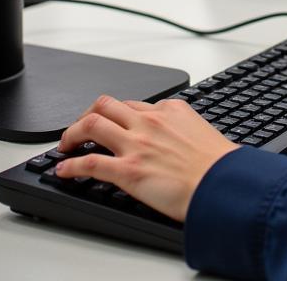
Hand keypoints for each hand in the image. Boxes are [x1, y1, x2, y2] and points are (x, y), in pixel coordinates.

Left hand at [55, 94, 237, 221]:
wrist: (222, 183)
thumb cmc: (218, 165)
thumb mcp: (201, 132)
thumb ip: (181, 129)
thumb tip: (176, 138)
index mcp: (170, 110)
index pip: (133, 104)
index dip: (116, 114)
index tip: (110, 122)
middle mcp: (149, 122)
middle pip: (105, 104)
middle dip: (87, 114)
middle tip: (80, 127)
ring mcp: (137, 144)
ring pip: (91, 124)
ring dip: (72, 133)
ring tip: (66, 144)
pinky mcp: (128, 170)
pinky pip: (90, 162)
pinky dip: (71, 165)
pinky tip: (64, 170)